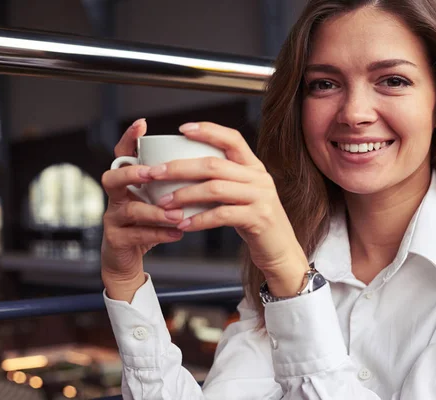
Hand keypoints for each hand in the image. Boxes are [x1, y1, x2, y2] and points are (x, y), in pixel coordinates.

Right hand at [100, 119, 185, 301]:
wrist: (130, 261)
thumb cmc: (149, 225)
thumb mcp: (159, 201)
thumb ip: (172, 184)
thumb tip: (206, 163)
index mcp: (128, 183)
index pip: (124, 155)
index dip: (129, 139)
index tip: (142, 124)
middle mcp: (117, 197)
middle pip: (113, 178)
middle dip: (132, 173)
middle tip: (153, 174)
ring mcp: (113, 218)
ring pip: (128, 209)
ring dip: (154, 211)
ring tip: (177, 215)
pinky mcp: (116, 240)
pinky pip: (136, 235)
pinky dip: (159, 233)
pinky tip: (177, 233)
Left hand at [151, 122, 309, 295]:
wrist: (281, 251)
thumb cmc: (254, 222)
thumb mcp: (242, 195)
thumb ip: (223, 181)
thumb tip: (182, 171)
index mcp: (254, 167)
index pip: (232, 139)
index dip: (208, 130)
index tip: (182, 129)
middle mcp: (259, 178)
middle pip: (214, 164)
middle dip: (179, 168)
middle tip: (154, 173)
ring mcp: (261, 198)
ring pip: (215, 189)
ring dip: (184, 195)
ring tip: (163, 204)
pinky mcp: (258, 219)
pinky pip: (222, 215)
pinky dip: (199, 219)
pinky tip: (183, 224)